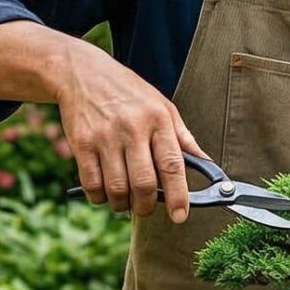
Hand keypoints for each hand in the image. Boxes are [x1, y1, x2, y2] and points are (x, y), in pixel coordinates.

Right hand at [54, 40, 202, 221]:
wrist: (81, 73)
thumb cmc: (128, 93)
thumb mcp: (162, 106)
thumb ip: (183, 138)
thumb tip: (208, 166)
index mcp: (158, 119)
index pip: (172, 165)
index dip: (179, 196)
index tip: (181, 216)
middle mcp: (132, 128)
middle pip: (144, 183)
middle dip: (147, 206)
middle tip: (146, 208)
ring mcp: (105, 137)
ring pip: (117, 189)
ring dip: (122, 205)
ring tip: (125, 200)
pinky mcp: (81, 144)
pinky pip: (92, 185)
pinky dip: (99, 197)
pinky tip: (104, 191)